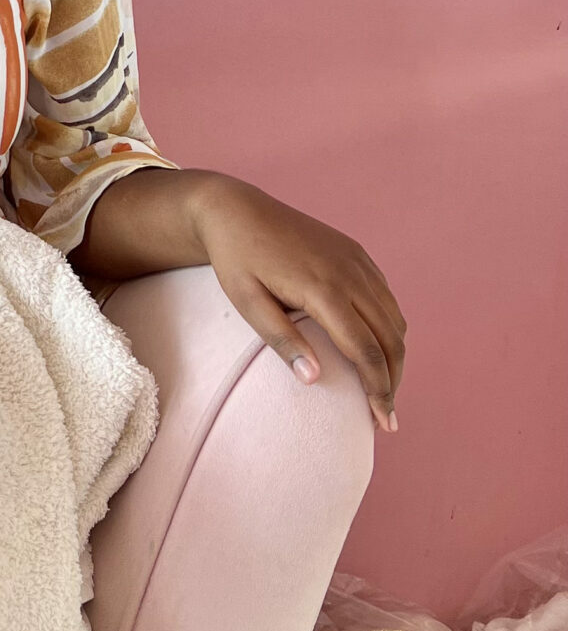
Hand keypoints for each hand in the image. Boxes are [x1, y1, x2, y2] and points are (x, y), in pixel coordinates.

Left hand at [193, 178, 405, 433]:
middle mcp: (351, 274)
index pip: (366, 351)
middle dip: (393, 380)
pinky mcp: (357, 254)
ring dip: (395, 356)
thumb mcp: (247, 302)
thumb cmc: (236, 259)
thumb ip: (281, 340)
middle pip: (390, 339)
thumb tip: (314, 380)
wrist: (236, 209)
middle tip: (386, 416)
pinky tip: (377, 349)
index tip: (382, 421)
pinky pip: (385, 298)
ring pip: (394, 319)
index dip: (378, 389)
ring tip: (383, 389)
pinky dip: (389, 329)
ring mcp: (358, 261)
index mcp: (324, 289)